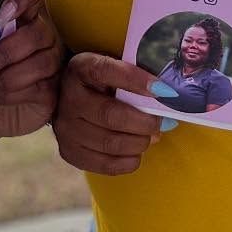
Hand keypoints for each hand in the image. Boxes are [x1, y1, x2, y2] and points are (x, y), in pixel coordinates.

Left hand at [0, 0, 63, 137]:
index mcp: (24, 12)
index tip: (0, 16)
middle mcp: (43, 33)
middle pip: (35, 34)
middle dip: (1, 53)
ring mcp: (52, 60)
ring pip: (39, 63)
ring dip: (3, 78)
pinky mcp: (52, 89)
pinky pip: (38, 89)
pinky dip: (8, 94)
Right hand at [51, 52, 161, 175]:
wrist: (72, 100)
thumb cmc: (103, 82)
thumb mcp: (114, 66)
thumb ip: (134, 74)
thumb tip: (166, 94)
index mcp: (81, 68)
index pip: (105, 71)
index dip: (135, 80)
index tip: (164, 91)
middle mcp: (68, 98)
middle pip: (110, 115)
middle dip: (144, 122)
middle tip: (163, 123)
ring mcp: (65, 128)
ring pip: (109, 143)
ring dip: (139, 143)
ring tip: (151, 137)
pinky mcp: (69, 152)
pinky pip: (105, 164)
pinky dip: (129, 161)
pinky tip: (136, 152)